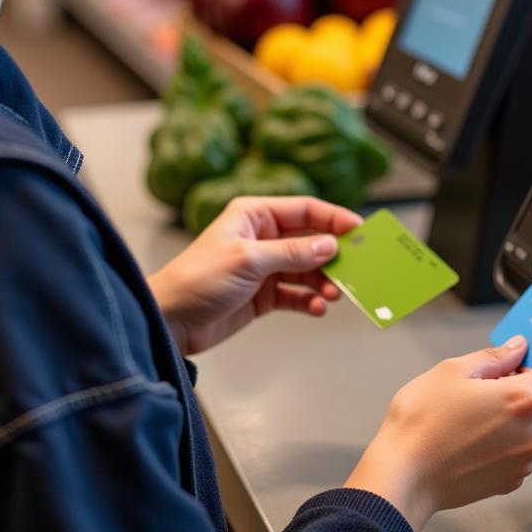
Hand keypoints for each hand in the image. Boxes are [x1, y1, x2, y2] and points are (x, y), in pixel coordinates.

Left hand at [147, 196, 360, 354]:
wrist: (170, 321)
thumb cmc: (197, 279)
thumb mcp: (248, 260)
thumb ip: (291, 253)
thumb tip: (329, 244)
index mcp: (254, 215)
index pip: (305, 210)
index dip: (334, 218)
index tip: (361, 231)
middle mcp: (262, 238)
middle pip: (311, 241)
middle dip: (333, 256)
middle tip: (356, 269)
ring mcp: (264, 267)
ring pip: (307, 270)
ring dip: (323, 282)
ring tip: (334, 295)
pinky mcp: (263, 294)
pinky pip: (296, 294)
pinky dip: (309, 300)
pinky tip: (317, 308)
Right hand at [343, 337, 531, 531]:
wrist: (405, 474)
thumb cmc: (423, 423)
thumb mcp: (453, 370)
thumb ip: (494, 356)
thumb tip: (517, 348)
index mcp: (524, 399)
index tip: (531, 359)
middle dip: (515, 392)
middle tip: (480, 389)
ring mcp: (524, 461)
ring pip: (526, 428)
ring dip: (507, 420)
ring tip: (467, 418)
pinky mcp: (511, 481)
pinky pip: (514, 452)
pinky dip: (499, 443)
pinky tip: (468, 438)